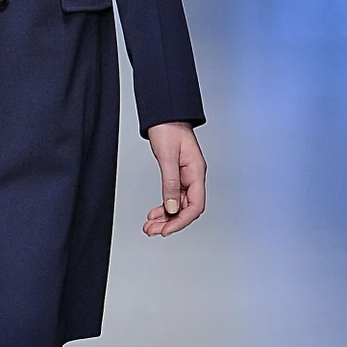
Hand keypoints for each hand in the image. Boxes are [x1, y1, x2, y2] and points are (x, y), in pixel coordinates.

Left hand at [143, 121, 205, 236]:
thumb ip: (170, 183)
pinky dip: (163, 207)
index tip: (166, 230)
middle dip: (170, 222)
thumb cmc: (168, 129)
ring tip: (149, 226)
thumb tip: (170, 207)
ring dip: (165, 218)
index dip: (181, 221)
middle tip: (152, 231)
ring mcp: (186, 177)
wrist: (165, 115)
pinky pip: (173, 197)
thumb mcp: (167, 157)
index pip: (195, 205)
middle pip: (186, 209)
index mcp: (196, 172)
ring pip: (178, 205)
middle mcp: (194, 177)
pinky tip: (154, 214)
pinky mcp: (178, 175)